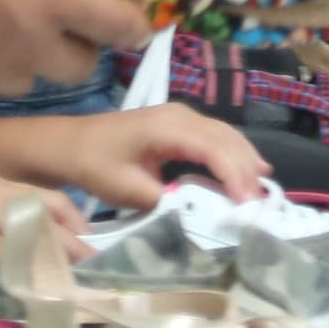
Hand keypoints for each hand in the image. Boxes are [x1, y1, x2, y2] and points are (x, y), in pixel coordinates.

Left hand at [0, 177, 77, 287]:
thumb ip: (21, 258)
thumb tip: (61, 272)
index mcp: (6, 195)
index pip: (58, 218)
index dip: (79, 245)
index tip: (96, 273)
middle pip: (48, 207)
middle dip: (70, 232)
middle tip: (84, 263)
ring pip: (27, 210)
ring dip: (47, 232)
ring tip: (58, 259)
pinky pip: (6, 216)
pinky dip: (24, 232)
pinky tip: (18, 249)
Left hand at [21, 103, 268, 210]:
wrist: (67, 143)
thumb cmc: (94, 164)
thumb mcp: (127, 189)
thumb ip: (166, 199)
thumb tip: (199, 212)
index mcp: (169, 127)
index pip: (215, 150)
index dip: (235, 176)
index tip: (246, 205)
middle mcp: (182, 115)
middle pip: (227, 140)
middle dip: (247, 171)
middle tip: (260, 204)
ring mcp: (182, 117)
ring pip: (226, 136)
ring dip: (245, 161)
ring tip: (260, 189)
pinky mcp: (179, 125)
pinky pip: (216, 137)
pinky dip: (234, 154)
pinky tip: (248, 169)